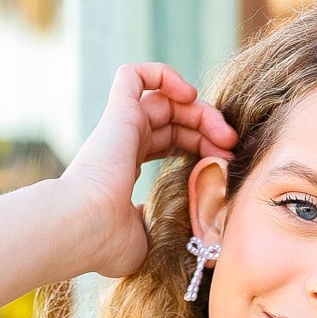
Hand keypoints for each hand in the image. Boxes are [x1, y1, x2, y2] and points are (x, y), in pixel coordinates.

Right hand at [60, 62, 235, 279]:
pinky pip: (135, 75)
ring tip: (223, 132)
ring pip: (164, 99)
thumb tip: (185, 220)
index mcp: (126, 169)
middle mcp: (123, 144)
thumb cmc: (110, 242)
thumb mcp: (149, 235)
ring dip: (200, 109)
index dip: (200, 148)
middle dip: (207, 128)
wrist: (84, 229)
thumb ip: (165, 221)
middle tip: (232, 147)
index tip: (223, 165)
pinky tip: (188, 95)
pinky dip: (163, 74)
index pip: (169, 143)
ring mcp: (119, 127)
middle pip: (173, 120)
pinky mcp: (117, 113)